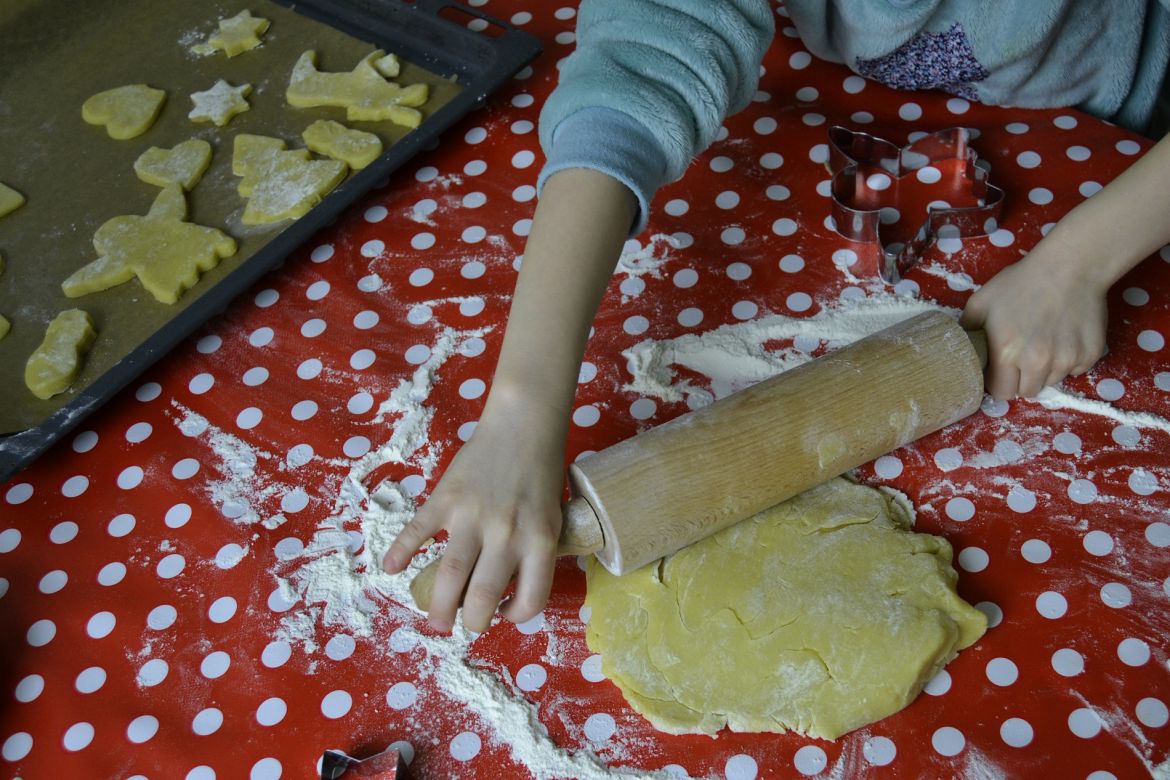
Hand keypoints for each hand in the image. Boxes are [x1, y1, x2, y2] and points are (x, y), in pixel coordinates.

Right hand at [383, 398, 564, 632]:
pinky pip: (418, 531)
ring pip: (450, 575)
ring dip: (439, 606)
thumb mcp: (552, 517)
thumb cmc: (543, 473)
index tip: (505, 613)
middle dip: (471, 623)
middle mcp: (506, 534)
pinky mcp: (446, 498)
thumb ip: (534, 552)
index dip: (517, 616)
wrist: (523, 425)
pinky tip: (393, 568)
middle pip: (482, 596)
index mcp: (540, 540)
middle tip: (464, 626)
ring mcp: (472, 516)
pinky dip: (401, 551)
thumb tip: (508, 589)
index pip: (531, 599)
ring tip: (436, 621)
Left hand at [961, 234, 1107, 399]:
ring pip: (1051, 381)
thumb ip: (968, 332)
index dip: (999, 381)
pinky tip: (1064, 336)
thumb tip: (961, 351)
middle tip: (1022, 355)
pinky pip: (1074, 370)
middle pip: (1027, 391)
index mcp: (1006, 352)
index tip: (1001, 369)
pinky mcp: (1089, 355)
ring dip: (1045, 369)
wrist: (1069, 266)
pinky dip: (1068, 360)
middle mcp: (1037, 362)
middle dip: (1021, 378)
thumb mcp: (981, 303)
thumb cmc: (1021, 283)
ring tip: (1044, 340)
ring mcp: (1066, 360)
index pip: (1001, 392)